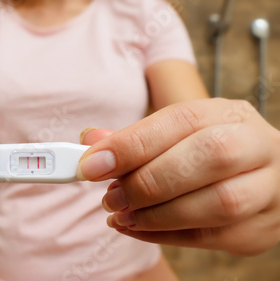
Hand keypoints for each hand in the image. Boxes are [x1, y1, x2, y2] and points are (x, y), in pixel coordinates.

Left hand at [77, 98, 279, 255]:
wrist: (254, 175)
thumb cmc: (202, 151)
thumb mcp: (172, 134)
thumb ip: (134, 138)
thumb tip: (90, 142)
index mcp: (229, 114)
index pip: (182, 120)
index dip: (132, 144)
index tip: (92, 164)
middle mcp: (258, 146)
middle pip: (210, 157)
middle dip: (149, 181)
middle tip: (111, 196)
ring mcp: (268, 190)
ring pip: (220, 203)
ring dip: (158, 214)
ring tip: (122, 215)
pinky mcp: (261, 229)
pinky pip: (213, 238)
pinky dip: (164, 235)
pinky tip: (135, 228)